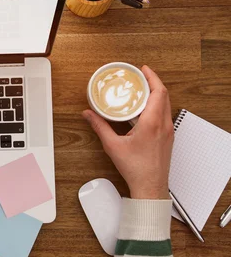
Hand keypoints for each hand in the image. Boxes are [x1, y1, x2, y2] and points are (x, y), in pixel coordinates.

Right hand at [83, 65, 173, 199]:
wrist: (150, 186)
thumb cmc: (136, 168)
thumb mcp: (113, 145)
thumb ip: (99, 126)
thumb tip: (88, 114)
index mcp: (153, 122)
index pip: (158, 91)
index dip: (152, 77)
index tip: (143, 70)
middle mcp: (164, 124)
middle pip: (163, 95)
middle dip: (153, 83)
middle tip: (140, 77)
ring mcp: (168, 131)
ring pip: (166, 105)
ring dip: (155, 95)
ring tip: (141, 91)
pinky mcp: (168, 137)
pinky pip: (165, 115)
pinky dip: (157, 106)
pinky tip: (144, 111)